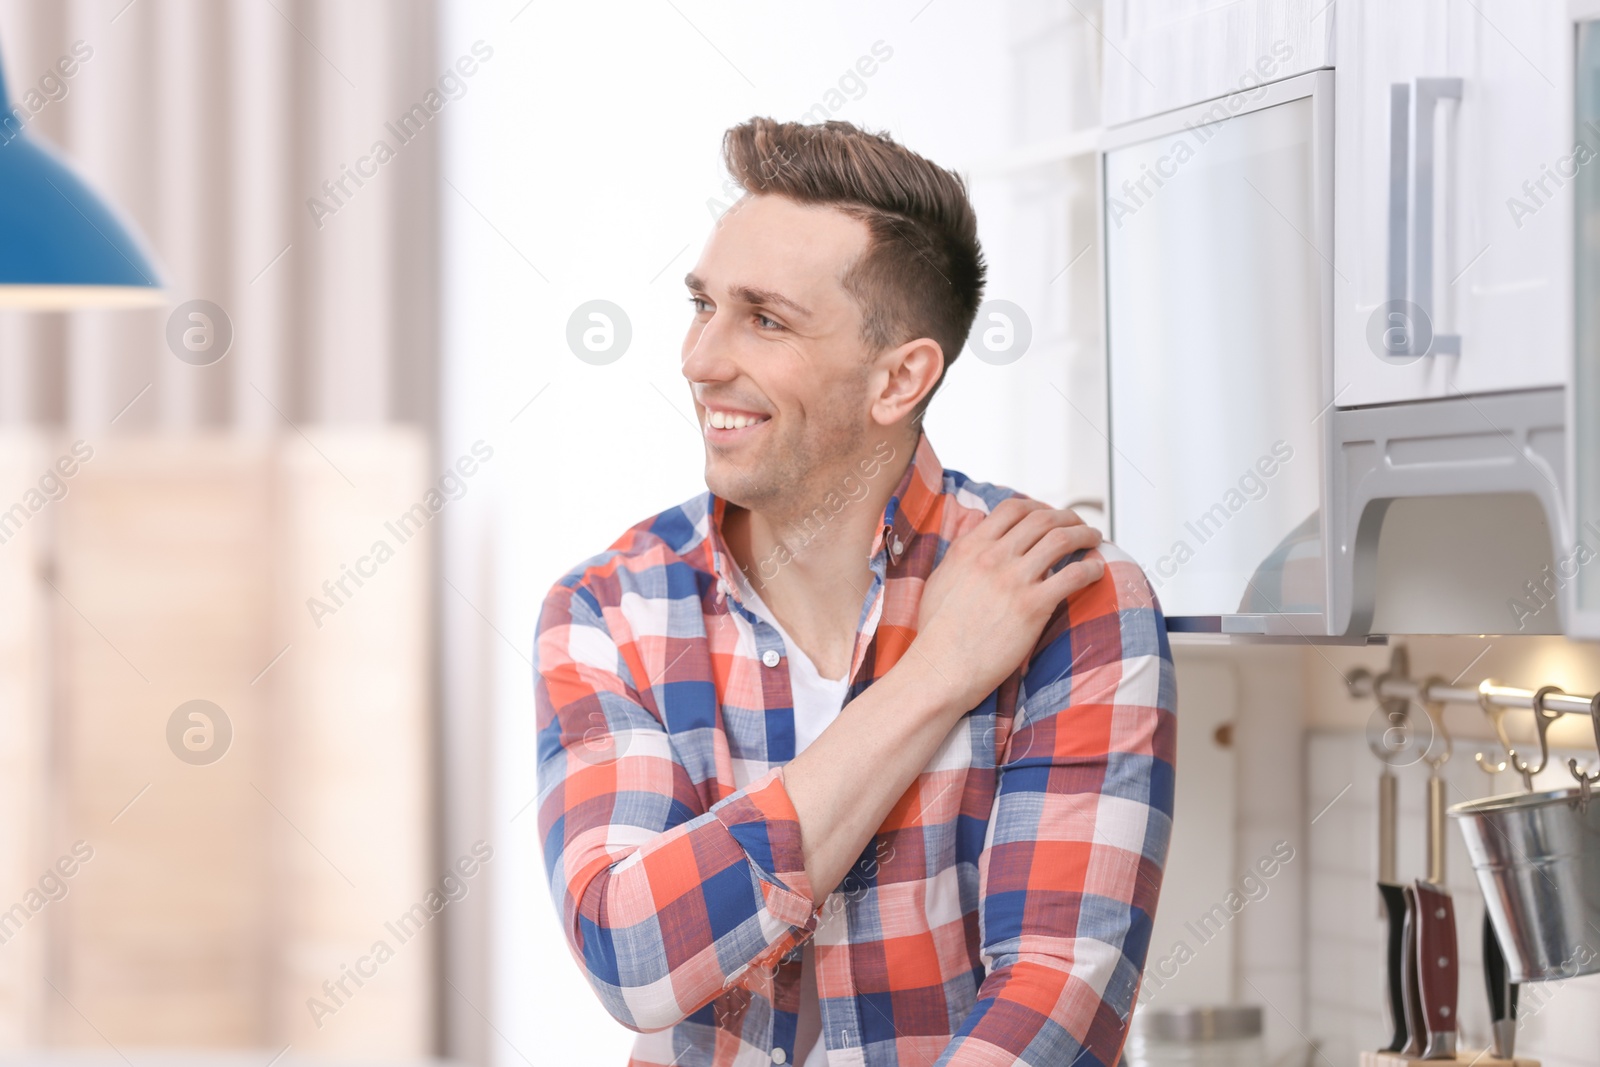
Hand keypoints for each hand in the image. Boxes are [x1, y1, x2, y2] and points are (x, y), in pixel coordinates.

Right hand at [905, 497, 1103, 714]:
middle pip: (1042, 519)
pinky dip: (1090, 568)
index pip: (1012, 509)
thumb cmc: (937, 632)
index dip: (1038, 506)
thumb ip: (960, 555)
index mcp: (970, 547)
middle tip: (1080, 525)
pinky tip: (1096, 570)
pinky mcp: (1032, 606)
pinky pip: (1073, 575)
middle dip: (1068, 518)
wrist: (941, 668)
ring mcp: (1014, 580)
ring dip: (1084, 535)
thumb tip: (975, 537)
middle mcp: (993, 557)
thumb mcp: (940, 580)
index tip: (1050, 514)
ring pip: (1061, 539)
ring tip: (1094, 540)